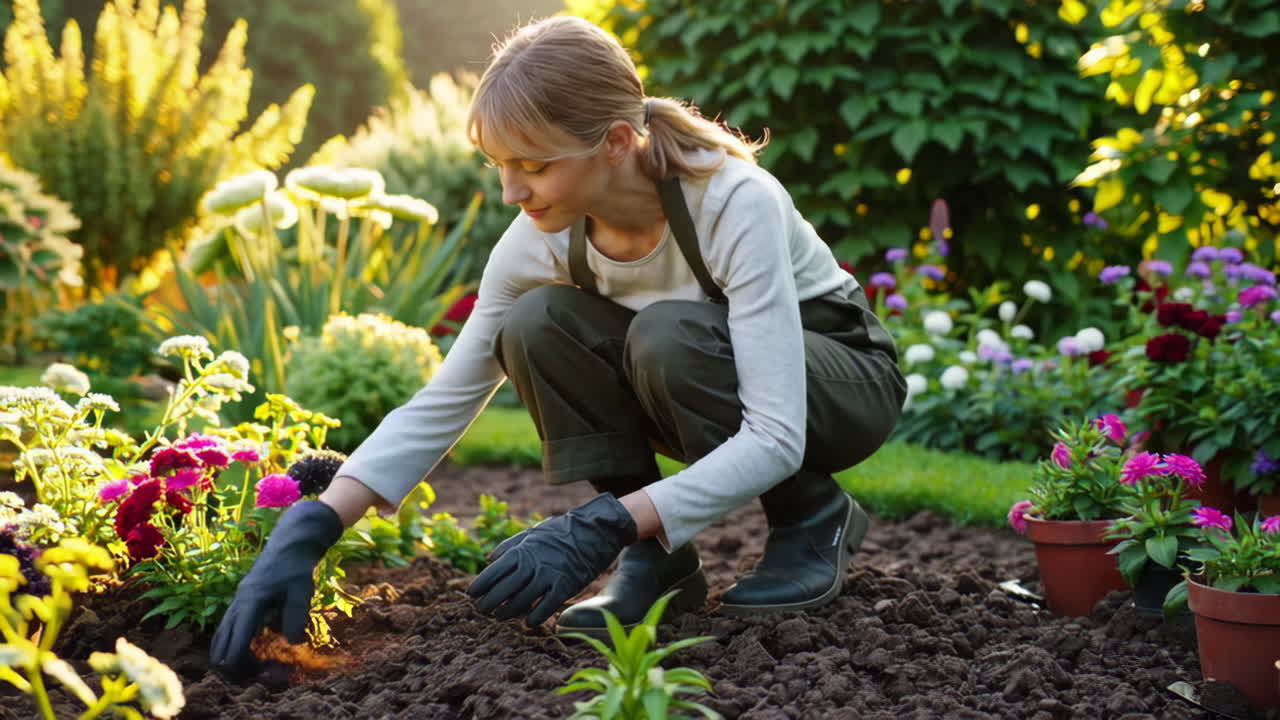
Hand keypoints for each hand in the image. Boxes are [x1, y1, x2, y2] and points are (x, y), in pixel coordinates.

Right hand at [209, 500, 343, 679]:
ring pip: (220, 646)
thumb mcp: (302, 589)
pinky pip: (227, 636)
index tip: (276, 672)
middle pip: (220, 653)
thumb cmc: (297, 566)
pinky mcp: (239, 608)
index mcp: (250, 603)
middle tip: (271, 673)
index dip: (250, 668)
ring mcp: (234, 607)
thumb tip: (293, 643)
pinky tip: (262, 653)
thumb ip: (296, 615)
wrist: (290, 543)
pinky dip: (237, 651)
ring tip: (266, 667)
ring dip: (237, 663)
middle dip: (242, 672)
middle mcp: (236, 607)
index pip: (235, 647)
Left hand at [467, 493, 637, 626]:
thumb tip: (488, 559)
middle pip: (504, 590)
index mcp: (522, 550)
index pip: (493, 572)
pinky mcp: (565, 586)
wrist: (594, 530)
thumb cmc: (560, 532)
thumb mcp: (532, 532)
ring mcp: (549, 576)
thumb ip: (509, 546)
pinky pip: (546, 606)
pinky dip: (535, 616)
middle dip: (489, 602)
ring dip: (508, 612)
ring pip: (522, 601)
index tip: (471, 594)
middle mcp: (533, 564)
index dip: (480, 585)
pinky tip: (527, 622)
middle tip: (481, 610)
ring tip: (499, 617)